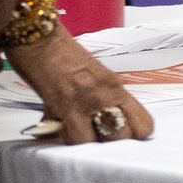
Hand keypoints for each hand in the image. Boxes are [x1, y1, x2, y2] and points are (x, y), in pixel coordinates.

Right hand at [6, 27, 155, 143]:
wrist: (39, 39)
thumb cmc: (63, 56)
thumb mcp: (94, 77)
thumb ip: (103, 100)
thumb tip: (103, 125)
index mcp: (116, 87)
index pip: (144, 123)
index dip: (133, 135)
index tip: (121, 135)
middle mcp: (106, 94)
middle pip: (123, 136)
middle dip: (110, 142)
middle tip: (97, 136)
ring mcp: (86, 101)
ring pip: (99, 141)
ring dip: (88, 143)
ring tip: (77, 133)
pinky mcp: (63, 106)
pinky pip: (74, 137)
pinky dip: (68, 139)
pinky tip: (61, 130)